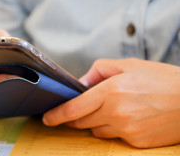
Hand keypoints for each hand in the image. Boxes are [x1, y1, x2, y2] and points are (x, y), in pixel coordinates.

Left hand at [42, 58, 179, 147]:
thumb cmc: (161, 79)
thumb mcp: (128, 65)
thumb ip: (99, 70)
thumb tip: (81, 83)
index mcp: (111, 91)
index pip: (74, 108)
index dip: (57, 115)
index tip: (47, 118)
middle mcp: (116, 113)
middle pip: (81, 122)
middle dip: (74, 117)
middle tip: (77, 110)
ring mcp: (127, 130)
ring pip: (97, 131)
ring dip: (96, 122)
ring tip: (112, 109)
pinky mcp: (137, 142)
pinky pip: (115, 138)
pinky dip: (115, 129)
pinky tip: (128, 117)